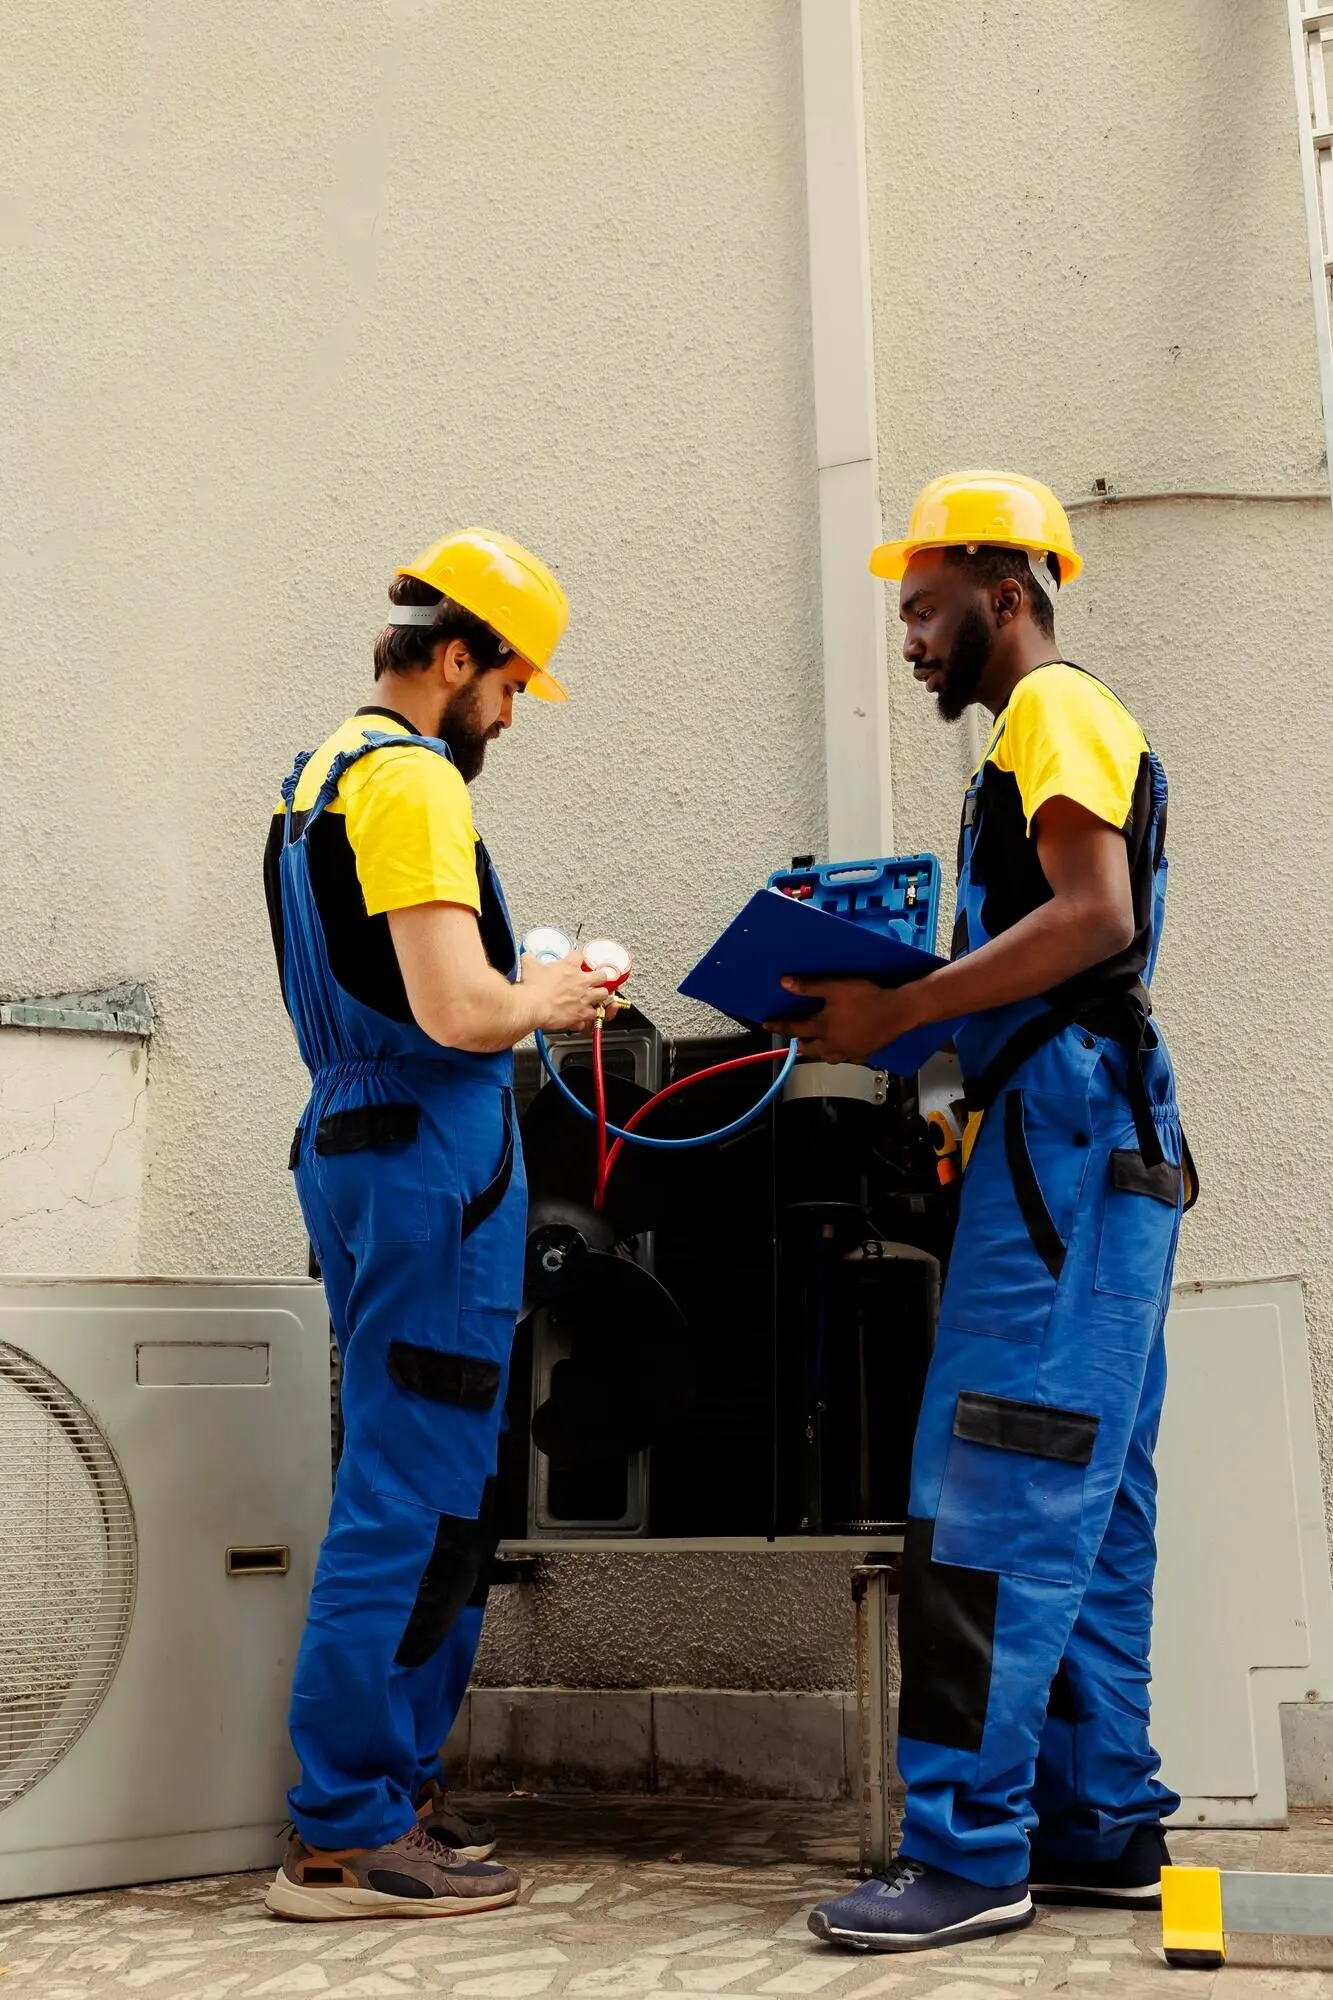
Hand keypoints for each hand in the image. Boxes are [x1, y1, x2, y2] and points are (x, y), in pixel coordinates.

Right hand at [522, 949, 618, 1032]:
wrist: (532, 1006)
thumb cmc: (532, 988)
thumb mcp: (529, 966)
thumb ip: (530, 959)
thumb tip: (527, 956)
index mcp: (569, 967)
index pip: (580, 955)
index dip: (579, 957)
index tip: (577, 960)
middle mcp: (581, 981)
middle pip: (602, 975)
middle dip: (600, 977)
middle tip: (595, 980)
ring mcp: (584, 998)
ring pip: (604, 995)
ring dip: (601, 996)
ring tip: (596, 998)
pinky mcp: (582, 1014)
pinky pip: (594, 1016)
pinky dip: (591, 1017)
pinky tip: (586, 1018)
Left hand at [765, 976, 927, 1063]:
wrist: (899, 1012)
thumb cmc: (866, 997)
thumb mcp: (835, 987)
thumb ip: (809, 986)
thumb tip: (783, 983)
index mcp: (822, 1028)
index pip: (794, 1029)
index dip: (779, 1026)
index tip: (767, 1025)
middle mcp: (832, 1045)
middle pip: (808, 1049)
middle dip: (800, 1044)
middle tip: (796, 1039)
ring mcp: (849, 1053)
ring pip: (826, 1057)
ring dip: (818, 1050)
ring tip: (817, 1044)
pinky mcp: (864, 1055)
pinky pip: (846, 1058)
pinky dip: (840, 1053)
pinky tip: (843, 1047)